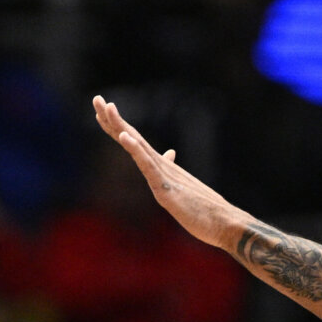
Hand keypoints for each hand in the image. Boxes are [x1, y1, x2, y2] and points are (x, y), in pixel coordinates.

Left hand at [93, 95, 247, 248]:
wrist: (224, 223)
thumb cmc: (205, 210)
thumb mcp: (181, 188)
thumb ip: (171, 171)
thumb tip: (169, 153)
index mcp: (162, 167)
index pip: (135, 142)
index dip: (117, 127)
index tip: (102, 110)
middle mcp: (161, 165)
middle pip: (132, 137)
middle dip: (113, 119)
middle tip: (96, 99)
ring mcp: (164, 175)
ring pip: (138, 146)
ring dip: (121, 126)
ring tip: (107, 108)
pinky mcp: (166, 188)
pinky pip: (148, 166)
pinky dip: (135, 150)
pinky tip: (123, 136)